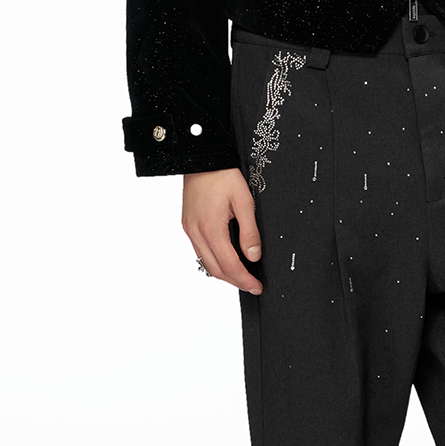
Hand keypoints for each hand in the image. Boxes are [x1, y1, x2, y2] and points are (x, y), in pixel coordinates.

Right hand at [182, 167, 263, 293]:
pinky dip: (214, 261)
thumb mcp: (244, 201)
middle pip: (216, 270)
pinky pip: (200, 252)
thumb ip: (250, 231)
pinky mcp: (187, 225)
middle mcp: (196, 233)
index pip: (230, 265)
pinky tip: (225, 259)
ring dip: (224, 273)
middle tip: (252, 285)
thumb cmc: (222, 175)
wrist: (201, 158)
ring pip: (206, 263)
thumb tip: (254, 256)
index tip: (257, 287)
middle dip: (235, 281)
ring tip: (241, 275)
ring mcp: (189, 230)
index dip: (245, 280)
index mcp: (211, 229)